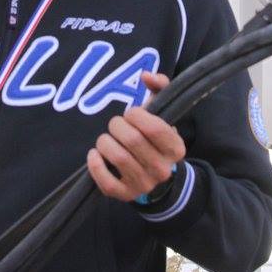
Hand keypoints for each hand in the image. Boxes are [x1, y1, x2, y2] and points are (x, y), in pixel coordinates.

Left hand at [87, 72, 185, 201]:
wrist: (154, 175)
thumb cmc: (154, 137)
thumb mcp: (163, 112)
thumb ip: (159, 86)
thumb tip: (146, 76)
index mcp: (175, 148)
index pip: (154, 127)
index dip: (136, 115)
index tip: (131, 114)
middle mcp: (162, 169)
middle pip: (132, 140)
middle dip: (117, 125)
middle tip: (116, 125)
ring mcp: (144, 184)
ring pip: (117, 157)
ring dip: (105, 141)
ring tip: (106, 139)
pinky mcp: (125, 195)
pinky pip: (105, 181)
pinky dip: (95, 164)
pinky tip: (95, 154)